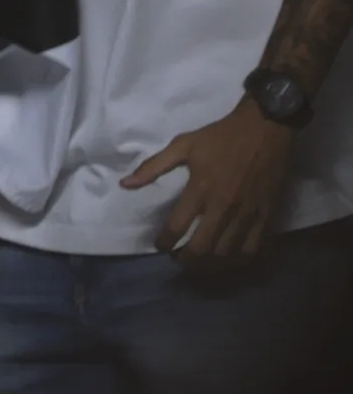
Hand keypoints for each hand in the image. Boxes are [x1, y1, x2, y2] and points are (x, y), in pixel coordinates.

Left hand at [126, 99, 302, 261]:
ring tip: (200, 261)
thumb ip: (153, 167)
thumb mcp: (182, 145)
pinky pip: (254, 248)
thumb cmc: (221, 137)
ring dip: (211, 264)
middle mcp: (223, 207)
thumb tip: (125, 184)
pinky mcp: (268, 215)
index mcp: (200, 190)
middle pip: (203, 248)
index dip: (164, 243)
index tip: (160, 246)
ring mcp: (248, 214)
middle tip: (178, 259)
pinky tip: (229, 258)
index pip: (176, 227)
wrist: (265, 129)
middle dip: (186, 260)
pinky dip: (239, 259)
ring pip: (227, 253)